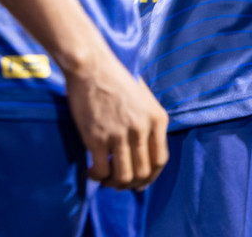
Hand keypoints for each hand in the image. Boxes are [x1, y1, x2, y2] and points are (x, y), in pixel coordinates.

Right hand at [64, 51, 169, 190]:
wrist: (92, 67)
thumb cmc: (117, 80)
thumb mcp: (145, 99)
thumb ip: (149, 123)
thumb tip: (145, 153)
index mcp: (158, 119)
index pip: (161, 160)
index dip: (151, 177)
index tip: (140, 183)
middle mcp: (142, 129)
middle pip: (143, 172)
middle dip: (131, 184)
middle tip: (118, 182)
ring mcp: (120, 135)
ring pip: (124, 176)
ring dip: (114, 183)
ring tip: (105, 178)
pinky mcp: (97, 139)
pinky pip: (101, 171)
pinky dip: (96, 177)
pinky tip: (91, 170)